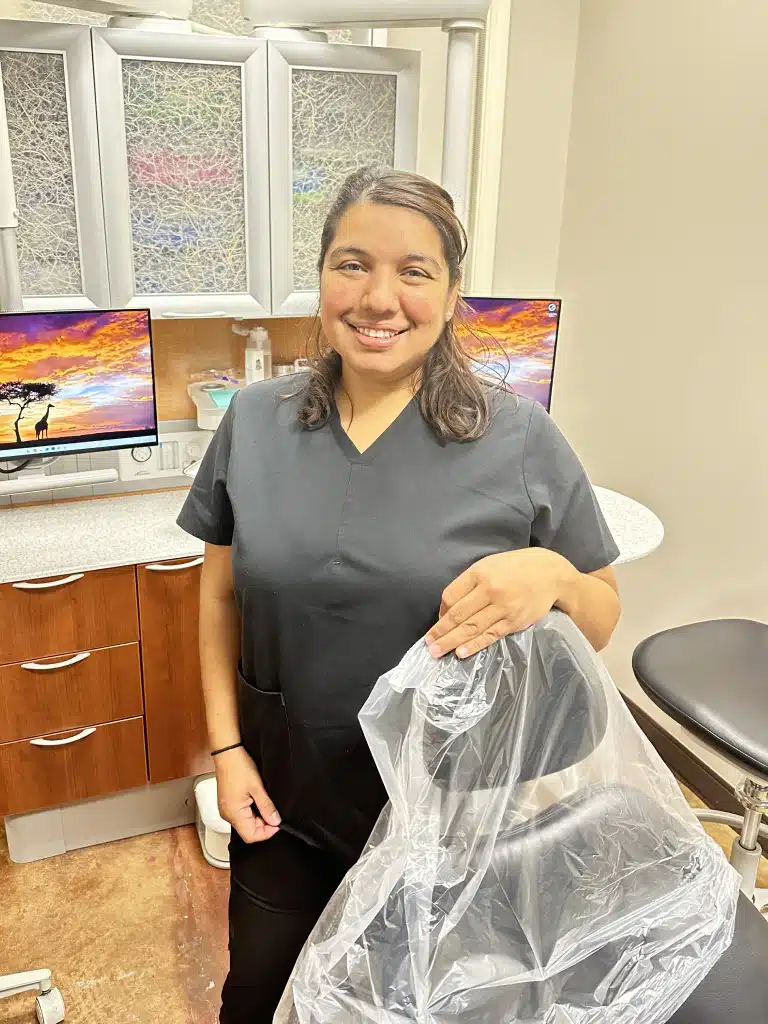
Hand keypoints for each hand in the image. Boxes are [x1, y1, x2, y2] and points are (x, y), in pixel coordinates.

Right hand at [215, 745, 280, 842]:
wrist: (227, 753)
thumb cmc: (238, 767)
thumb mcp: (257, 788)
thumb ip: (267, 807)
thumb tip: (275, 821)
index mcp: (233, 814)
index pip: (251, 836)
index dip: (266, 833)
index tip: (277, 824)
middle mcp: (227, 815)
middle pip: (248, 831)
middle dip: (263, 825)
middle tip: (274, 812)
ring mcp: (226, 809)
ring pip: (245, 823)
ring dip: (258, 818)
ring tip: (266, 804)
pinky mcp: (228, 803)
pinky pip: (241, 815)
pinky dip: (251, 812)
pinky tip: (257, 801)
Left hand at [424, 548, 571, 659]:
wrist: (550, 573)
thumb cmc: (516, 568)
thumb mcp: (489, 565)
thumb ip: (469, 583)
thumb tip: (450, 608)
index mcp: (479, 574)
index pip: (450, 596)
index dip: (440, 613)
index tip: (437, 624)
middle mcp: (489, 590)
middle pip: (458, 615)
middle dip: (440, 632)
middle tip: (428, 646)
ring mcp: (502, 607)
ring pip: (472, 627)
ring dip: (452, 641)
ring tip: (438, 652)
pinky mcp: (514, 621)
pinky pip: (490, 635)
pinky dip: (475, 645)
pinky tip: (462, 652)